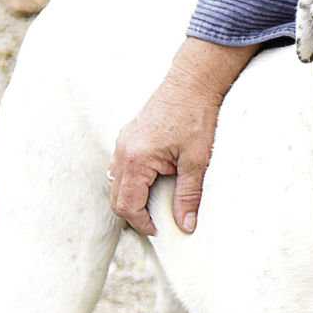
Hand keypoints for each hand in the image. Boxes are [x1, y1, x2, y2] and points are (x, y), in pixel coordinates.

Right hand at [108, 39, 257, 235]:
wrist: (192, 83)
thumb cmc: (195, 117)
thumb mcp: (196, 161)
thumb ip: (188, 195)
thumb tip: (185, 224)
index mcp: (136, 160)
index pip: (127, 205)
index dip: (142, 223)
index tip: (160, 230)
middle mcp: (122, 151)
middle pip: (116, 197)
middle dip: (134, 214)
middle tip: (158, 222)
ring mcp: (122, 142)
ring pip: (115, 182)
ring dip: (131, 197)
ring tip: (156, 204)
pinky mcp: (128, 135)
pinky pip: (120, 166)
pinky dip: (131, 181)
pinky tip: (153, 182)